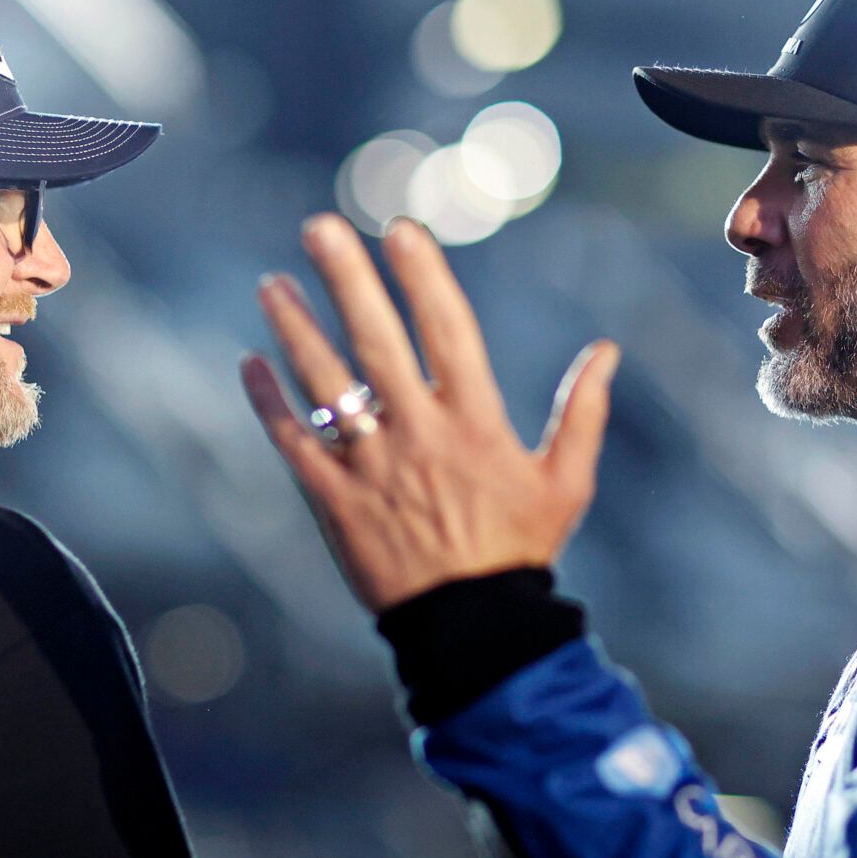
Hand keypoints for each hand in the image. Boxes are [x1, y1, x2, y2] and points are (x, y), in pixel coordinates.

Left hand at [241, 213, 619, 611]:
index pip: (448, 331)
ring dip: (295, 329)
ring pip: (326, 384)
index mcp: (475, 424)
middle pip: (376, 341)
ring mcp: (372, 468)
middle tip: (318, 227)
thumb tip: (607, 350)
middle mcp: (420, 436)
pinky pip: (295, 444)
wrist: (474, 631)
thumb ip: (584, 413)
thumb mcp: (567, 483)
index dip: (424, 276)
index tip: (401, 230)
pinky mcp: (335, 503)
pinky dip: (270, 404)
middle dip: (346, 278)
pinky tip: (250, 364)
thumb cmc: (521, 551)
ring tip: (271, 283)